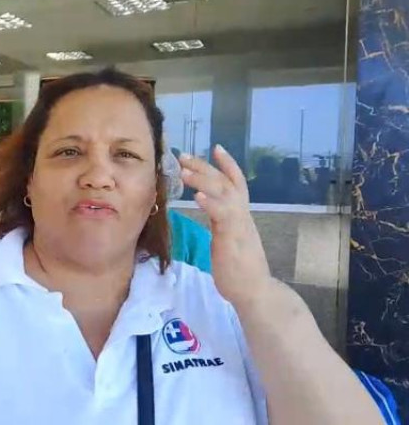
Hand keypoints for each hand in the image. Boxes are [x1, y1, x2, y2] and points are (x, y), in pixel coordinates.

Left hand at [179, 145, 271, 305]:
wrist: (255, 292)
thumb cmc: (240, 269)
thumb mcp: (229, 239)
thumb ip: (221, 223)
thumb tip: (212, 212)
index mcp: (240, 215)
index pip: (236, 183)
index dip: (227, 164)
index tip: (215, 147)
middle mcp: (242, 216)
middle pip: (225, 182)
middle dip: (205, 166)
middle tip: (183, 155)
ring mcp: (239, 226)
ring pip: (224, 194)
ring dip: (203, 180)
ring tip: (185, 171)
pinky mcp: (233, 239)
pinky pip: (223, 217)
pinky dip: (211, 204)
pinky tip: (197, 197)